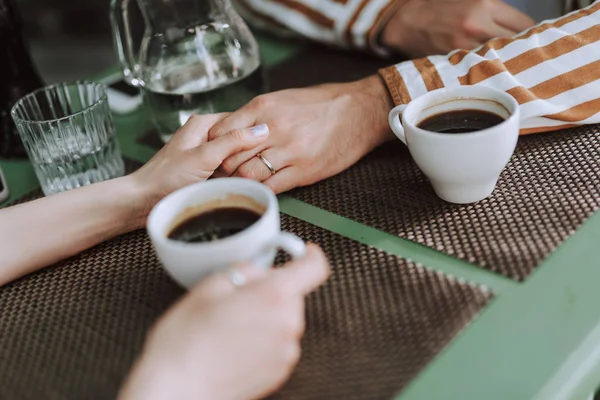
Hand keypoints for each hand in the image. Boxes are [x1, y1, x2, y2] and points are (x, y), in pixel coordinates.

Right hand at [119, 244, 329, 399]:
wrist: (177, 390)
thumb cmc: (186, 343)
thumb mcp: (209, 286)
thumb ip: (244, 270)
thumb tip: (258, 271)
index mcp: (274, 297)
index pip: (313, 268)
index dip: (310, 256)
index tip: (304, 253)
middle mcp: (287, 325)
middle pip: (293, 295)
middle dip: (271, 291)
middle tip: (238, 298)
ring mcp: (285, 352)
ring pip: (285, 319)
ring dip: (267, 316)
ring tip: (230, 328)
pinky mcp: (279, 372)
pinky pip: (278, 343)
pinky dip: (263, 339)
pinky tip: (234, 346)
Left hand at [127, 113, 268, 220]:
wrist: (145, 201)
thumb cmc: (166, 178)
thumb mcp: (204, 157)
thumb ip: (233, 141)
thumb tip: (262, 130)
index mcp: (203, 123)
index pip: (241, 120)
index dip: (254, 134)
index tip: (264, 148)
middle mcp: (205, 134)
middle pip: (239, 139)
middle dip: (247, 153)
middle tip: (251, 167)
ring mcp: (205, 153)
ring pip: (235, 155)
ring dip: (241, 166)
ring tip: (242, 177)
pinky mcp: (205, 169)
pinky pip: (228, 169)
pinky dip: (233, 176)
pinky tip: (235, 184)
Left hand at [206, 75, 392, 193]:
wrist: (359, 111)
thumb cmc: (321, 103)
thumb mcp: (282, 98)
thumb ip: (256, 114)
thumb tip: (232, 130)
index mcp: (263, 107)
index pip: (221, 130)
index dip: (214, 145)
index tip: (214, 153)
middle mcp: (273, 128)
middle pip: (231, 156)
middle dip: (223, 168)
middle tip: (222, 174)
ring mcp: (289, 151)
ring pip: (249, 174)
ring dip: (241, 181)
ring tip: (241, 183)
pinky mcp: (304, 170)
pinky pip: (272, 186)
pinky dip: (262, 189)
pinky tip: (261, 188)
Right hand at [381, 0, 534, 56]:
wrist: (406, 22)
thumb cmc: (438, 7)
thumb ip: (494, 9)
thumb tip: (522, 26)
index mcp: (485, 4)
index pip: (524, 25)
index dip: (531, 35)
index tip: (531, 41)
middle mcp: (477, 25)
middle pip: (516, 45)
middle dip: (521, 50)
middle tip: (523, 56)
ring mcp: (465, 46)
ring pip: (500, 60)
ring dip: (505, 63)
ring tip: (508, 65)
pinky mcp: (453, 61)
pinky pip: (480, 69)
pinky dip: (486, 70)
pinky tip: (487, 70)